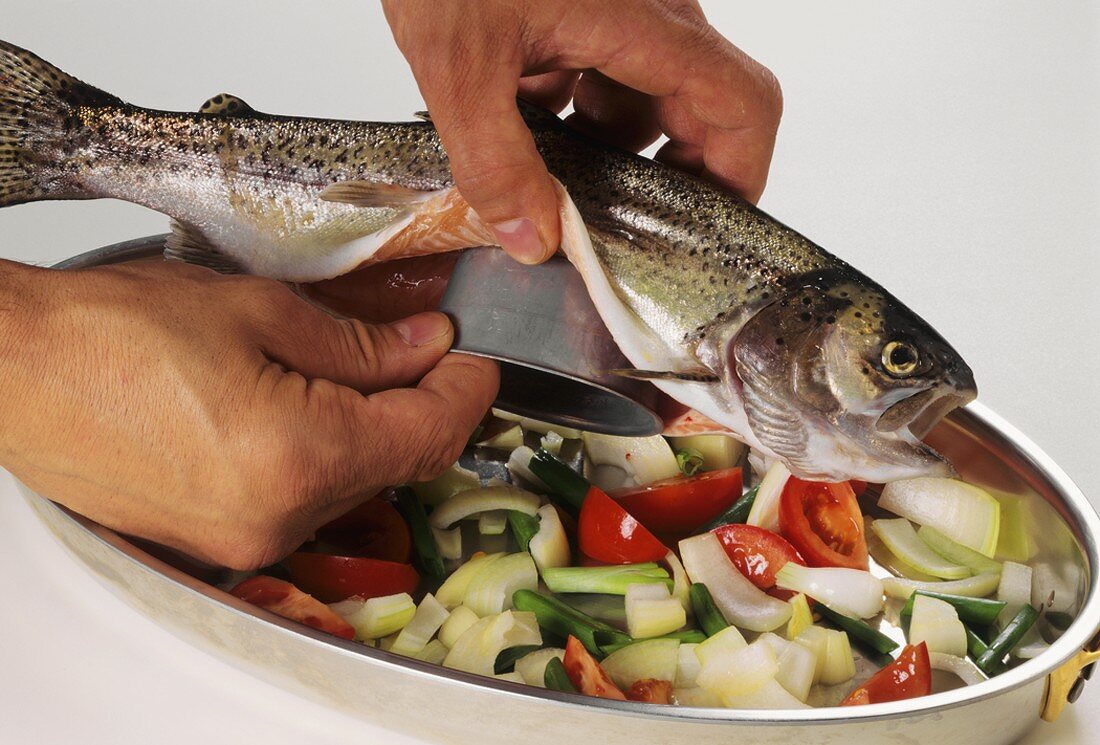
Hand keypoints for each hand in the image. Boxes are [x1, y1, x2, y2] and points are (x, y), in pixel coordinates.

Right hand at [0, 259, 497, 568]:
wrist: (12, 372)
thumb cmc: (108, 336)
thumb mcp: (259, 312)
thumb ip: (361, 343)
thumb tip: (427, 346)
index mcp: (300, 458)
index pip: (430, 433)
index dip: (467, 390)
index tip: (476, 359)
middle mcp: (279, 518)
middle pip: (398, 462)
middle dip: (423, 403)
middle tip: (424, 347)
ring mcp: (246, 539)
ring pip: (354, 482)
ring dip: (372, 427)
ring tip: (354, 365)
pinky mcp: (219, 540)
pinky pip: (306, 499)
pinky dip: (325, 452)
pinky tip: (305, 403)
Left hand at [382, 0, 782, 263]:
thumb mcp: (458, 65)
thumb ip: (495, 162)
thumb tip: (535, 240)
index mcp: (643, 24)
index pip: (742, 104)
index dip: (741, 175)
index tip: (708, 231)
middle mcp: (647, 16)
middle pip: (698, 112)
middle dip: (666, 180)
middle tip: (619, 233)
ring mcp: (616, 13)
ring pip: (644, 101)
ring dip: (609, 153)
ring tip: (555, 190)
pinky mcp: (580, 12)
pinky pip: (601, 78)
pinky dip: (573, 119)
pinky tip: (521, 138)